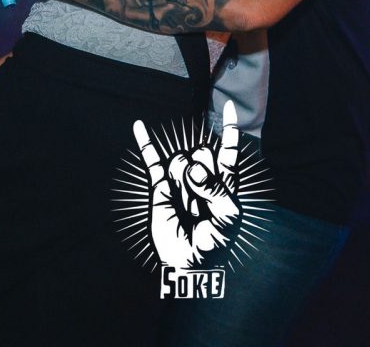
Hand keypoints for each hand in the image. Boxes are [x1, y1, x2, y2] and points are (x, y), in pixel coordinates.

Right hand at [135, 100, 240, 268]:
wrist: (190, 263)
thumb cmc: (216, 242)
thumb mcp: (229, 217)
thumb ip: (217, 189)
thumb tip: (193, 168)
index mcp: (224, 181)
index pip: (229, 150)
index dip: (230, 129)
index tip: (230, 106)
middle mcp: (202, 176)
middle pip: (203, 152)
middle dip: (203, 174)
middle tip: (203, 206)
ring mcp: (181, 180)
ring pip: (182, 160)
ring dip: (185, 184)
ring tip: (188, 209)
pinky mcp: (161, 187)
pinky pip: (153, 161)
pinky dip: (146, 143)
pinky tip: (139, 126)